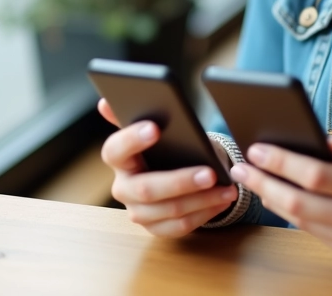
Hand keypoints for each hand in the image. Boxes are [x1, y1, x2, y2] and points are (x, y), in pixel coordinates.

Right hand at [97, 98, 237, 236]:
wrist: (170, 170)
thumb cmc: (162, 147)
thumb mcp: (151, 129)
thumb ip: (135, 115)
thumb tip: (104, 103)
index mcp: (118, 159)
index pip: (115, 150)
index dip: (132, 140)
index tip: (155, 128)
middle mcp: (123, 188)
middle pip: (147, 189)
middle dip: (181, 181)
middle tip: (210, 173)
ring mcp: (137, 211)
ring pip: (169, 210)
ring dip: (202, 200)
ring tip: (227, 188)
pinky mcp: (154, 228)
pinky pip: (179, 226)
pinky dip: (204, 214)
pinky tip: (221, 201)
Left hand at [228, 119, 331, 266]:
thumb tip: (327, 139)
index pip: (315, 176)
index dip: (281, 162)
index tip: (256, 149)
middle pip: (299, 204)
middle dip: (263, 184)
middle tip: (240, 167)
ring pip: (304, 223)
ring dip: (274, 201)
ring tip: (254, 181)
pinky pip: (318, 235)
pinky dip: (296, 216)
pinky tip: (282, 198)